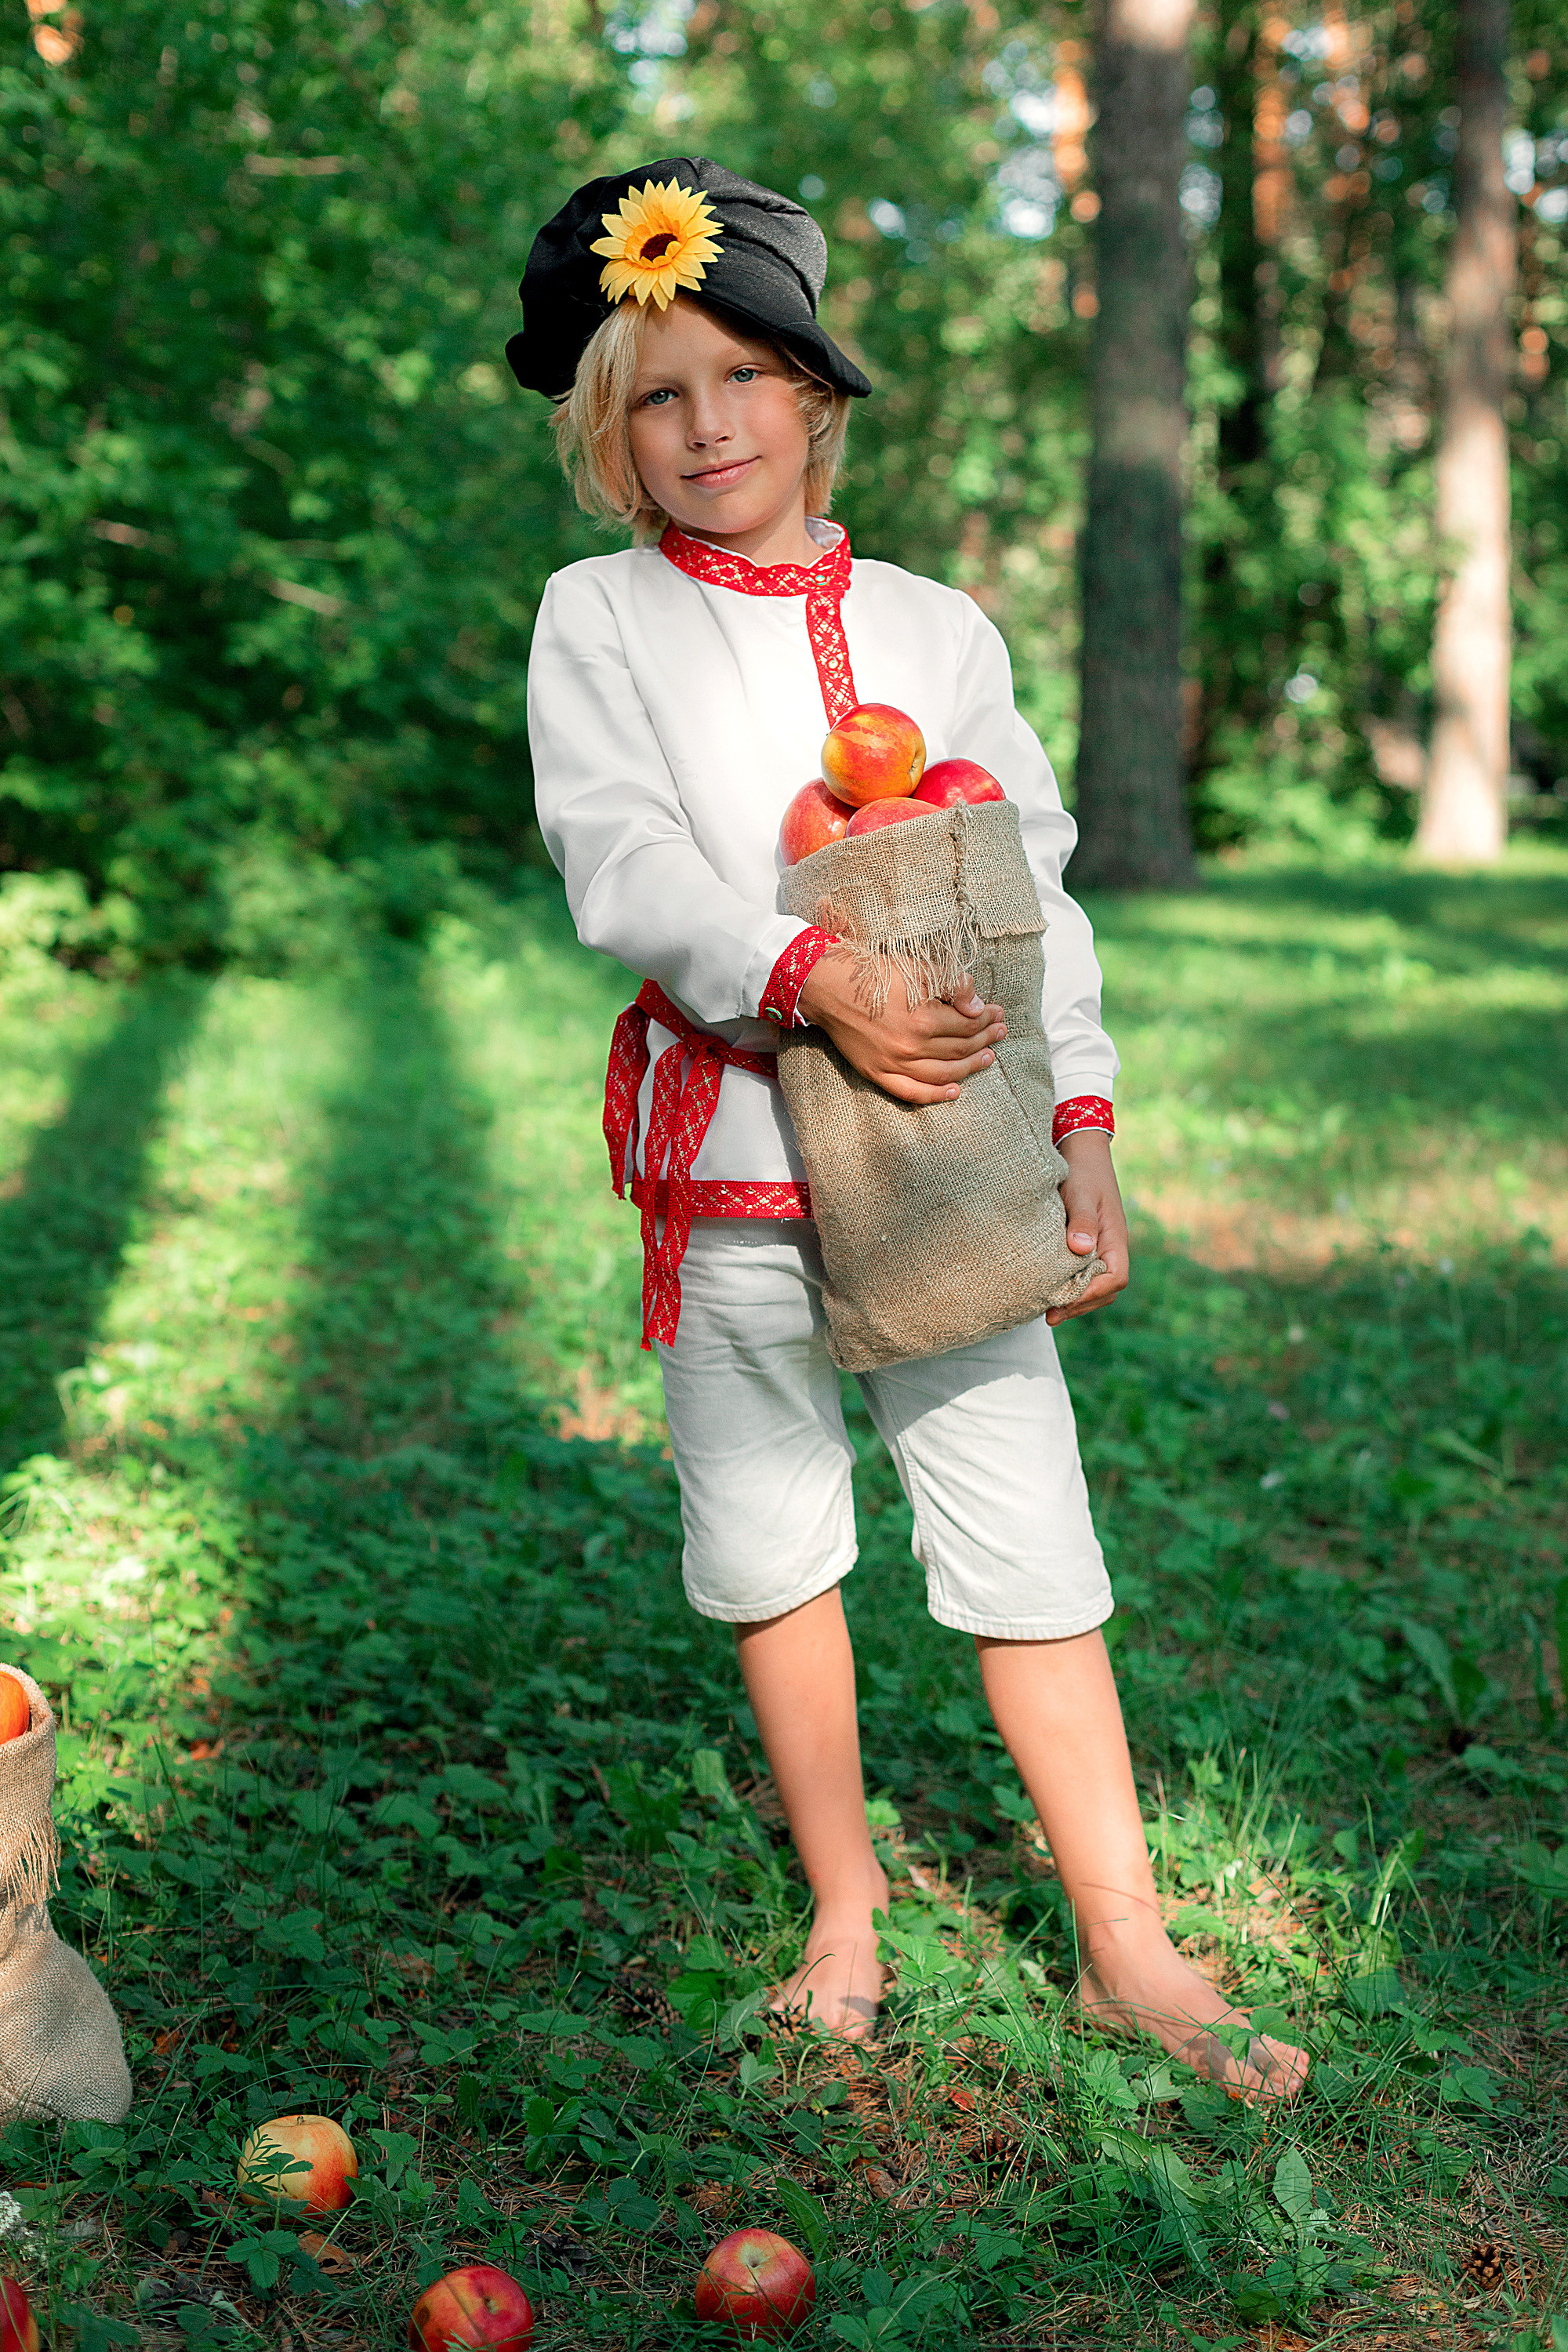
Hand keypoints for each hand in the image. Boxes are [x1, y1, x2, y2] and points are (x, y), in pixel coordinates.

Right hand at [796, 951, 1005, 1105]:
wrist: (830, 988)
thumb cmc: (874, 974)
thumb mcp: (917, 968)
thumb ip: (953, 985)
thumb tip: (978, 1008)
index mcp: (923, 1019)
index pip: (968, 1024)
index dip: (988, 1019)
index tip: (999, 1014)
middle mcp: (911, 1047)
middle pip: (959, 1048)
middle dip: (984, 1040)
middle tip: (1000, 1033)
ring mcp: (894, 1064)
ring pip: (943, 1073)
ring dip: (970, 1067)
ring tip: (988, 1058)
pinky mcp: (877, 1073)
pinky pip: (912, 1092)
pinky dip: (936, 1095)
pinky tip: (955, 1092)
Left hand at [1046, 1129, 1129, 1324]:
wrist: (1080, 1151)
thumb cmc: (1082, 1170)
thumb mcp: (1082, 1194)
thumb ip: (1083, 1220)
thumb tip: (1081, 1249)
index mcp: (1115, 1238)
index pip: (1115, 1277)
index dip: (1093, 1293)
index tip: (1065, 1301)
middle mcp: (1110, 1246)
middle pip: (1106, 1289)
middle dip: (1081, 1304)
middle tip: (1050, 1316)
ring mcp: (1098, 1247)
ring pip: (1094, 1284)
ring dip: (1075, 1300)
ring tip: (1047, 1311)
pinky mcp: (1084, 1244)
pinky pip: (1082, 1273)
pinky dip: (1069, 1286)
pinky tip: (1048, 1290)